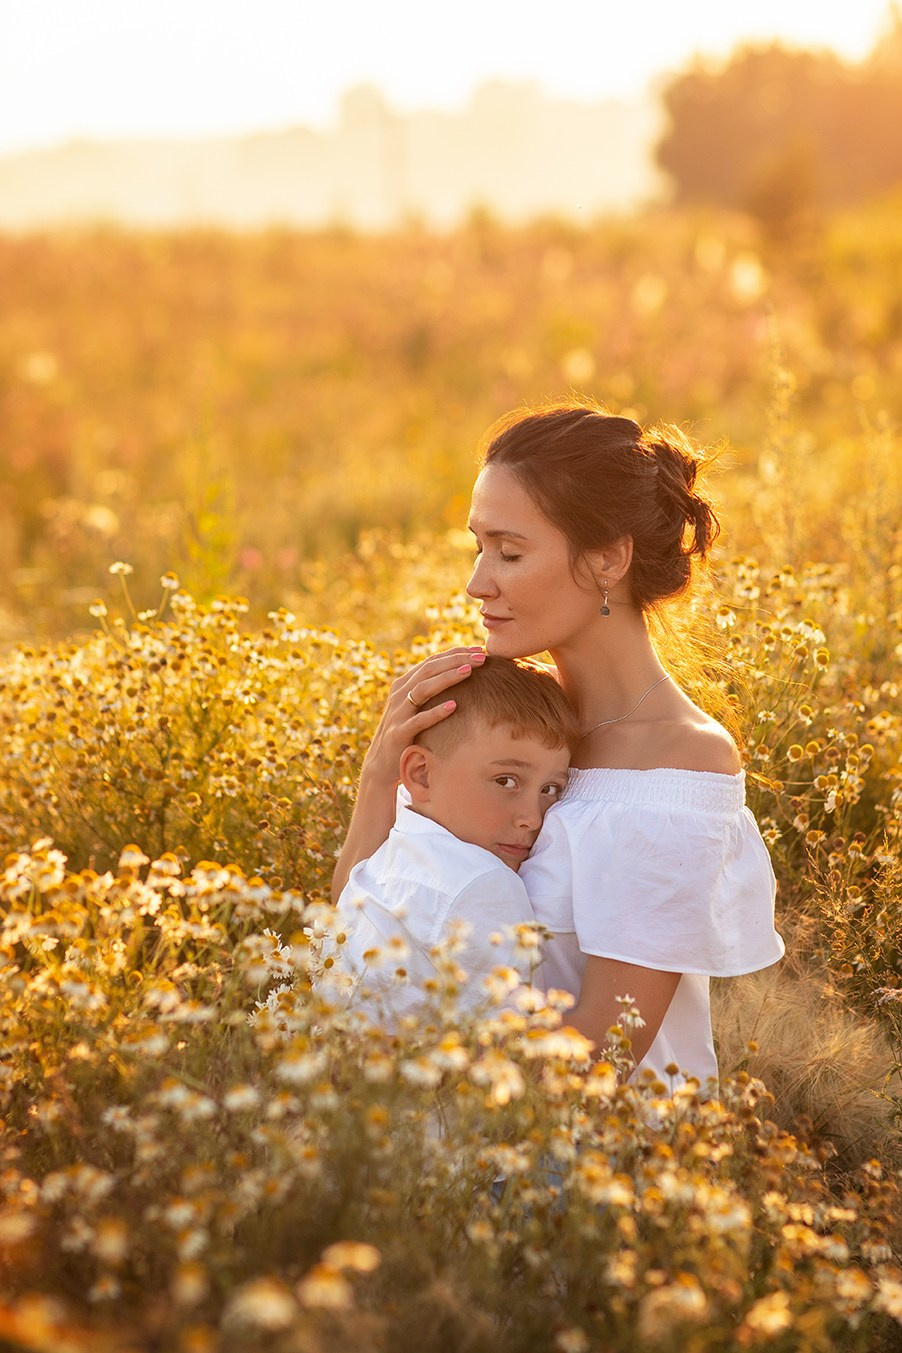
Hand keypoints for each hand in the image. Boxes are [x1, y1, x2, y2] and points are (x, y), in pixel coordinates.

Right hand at [362, 646, 485, 785]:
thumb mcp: (416, 707)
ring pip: (423, 688)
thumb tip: (461, 673)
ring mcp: (398, 713)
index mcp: (404, 684)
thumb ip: (431, 691)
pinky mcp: (399, 733)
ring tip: (469, 671)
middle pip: (429, 669)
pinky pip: (419, 720)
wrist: (382, 764)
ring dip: (447, 678)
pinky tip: (454, 706)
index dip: (456, 653)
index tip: (480, 650)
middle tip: (482, 657)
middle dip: (456, 660)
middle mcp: (399, 694)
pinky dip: (436, 712)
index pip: (432, 661)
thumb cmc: (408, 733)